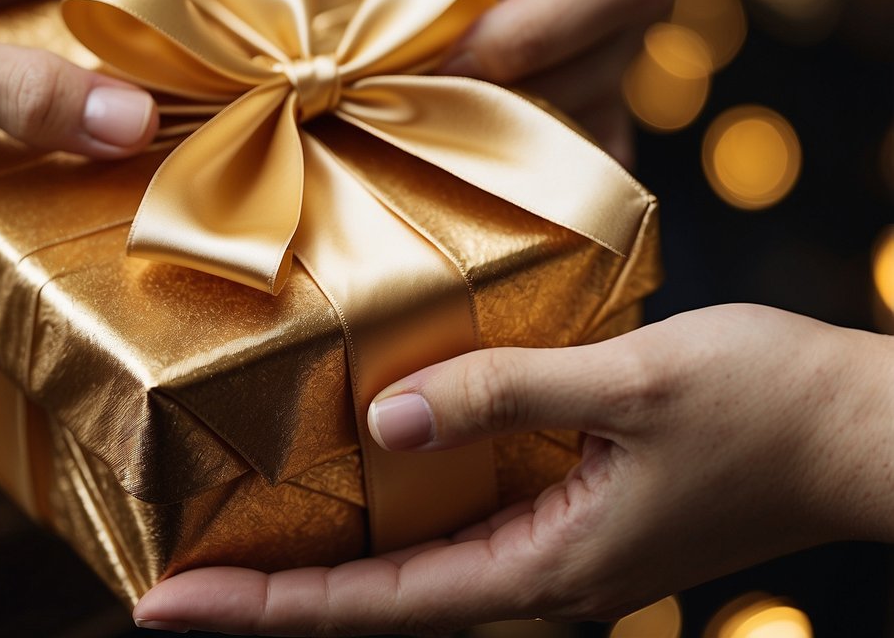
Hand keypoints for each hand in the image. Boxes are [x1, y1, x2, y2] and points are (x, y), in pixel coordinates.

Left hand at [0, 0, 160, 240]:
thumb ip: (18, 91)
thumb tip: (135, 120)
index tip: (175, 50)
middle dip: (127, 40)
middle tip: (167, 108)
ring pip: (54, 45)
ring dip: (91, 93)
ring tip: (127, 148)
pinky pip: (18, 98)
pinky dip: (50, 130)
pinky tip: (67, 169)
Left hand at [133, 305, 893, 634]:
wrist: (856, 426)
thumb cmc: (765, 406)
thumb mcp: (629, 384)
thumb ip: (501, 395)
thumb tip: (384, 418)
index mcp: (545, 566)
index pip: (375, 606)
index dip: (267, 609)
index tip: (168, 604)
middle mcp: (538, 572)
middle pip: (379, 599)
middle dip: (274, 593)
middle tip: (172, 576)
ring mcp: (555, 547)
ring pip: (414, 563)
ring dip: (326, 557)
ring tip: (236, 536)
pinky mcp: (571, 510)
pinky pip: (457, 520)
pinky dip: (391, 510)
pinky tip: (355, 474)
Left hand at [341, 0, 671, 164]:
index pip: (523, 45)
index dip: (446, 60)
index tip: (383, 63)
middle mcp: (631, 43)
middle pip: (531, 104)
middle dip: (455, 103)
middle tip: (385, 96)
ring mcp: (618, 89)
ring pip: (537, 143)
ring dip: (473, 136)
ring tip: (414, 111)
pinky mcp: (599, 117)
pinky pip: (552, 164)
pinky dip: (502, 163)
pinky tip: (454, 145)